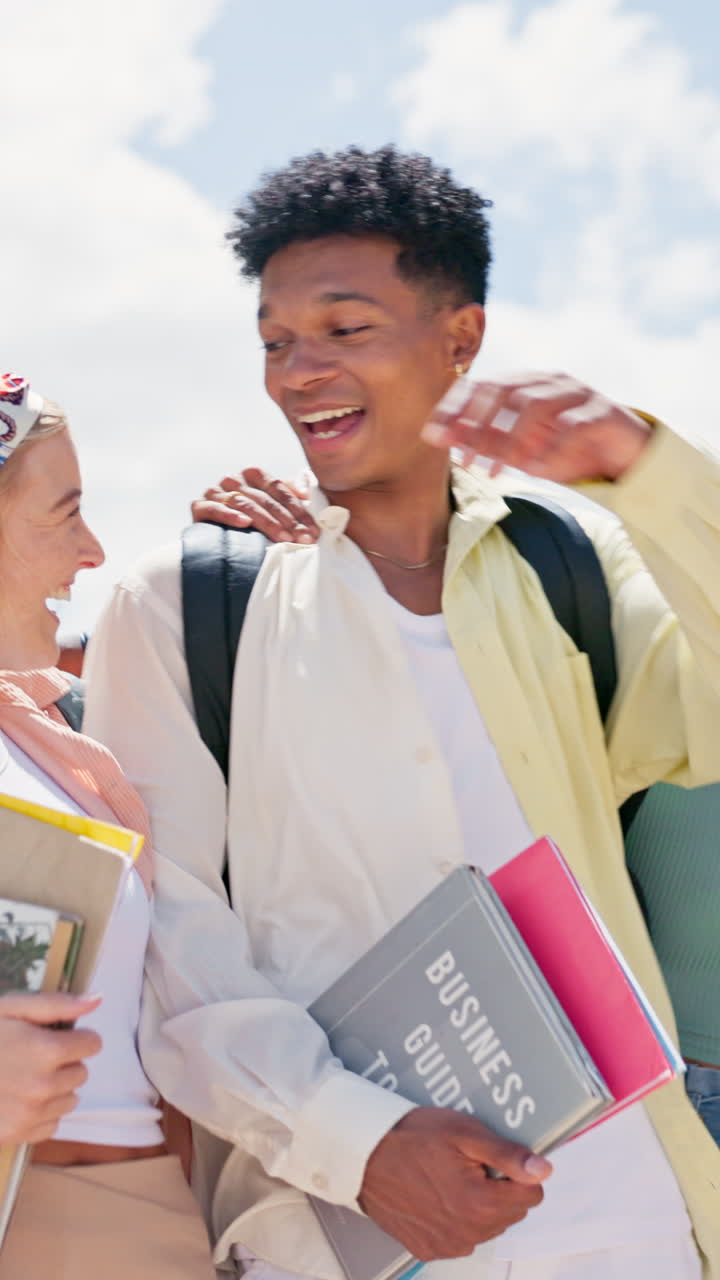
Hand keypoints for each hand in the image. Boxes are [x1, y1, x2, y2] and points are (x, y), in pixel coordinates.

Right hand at [0, 991, 102, 1143]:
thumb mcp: (12, 1009)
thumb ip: (56, 1005)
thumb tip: (98, 1000)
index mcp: (47, 1050)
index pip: (92, 1044)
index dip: (75, 1037)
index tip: (56, 1036)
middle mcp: (45, 1086)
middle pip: (82, 1072)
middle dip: (65, 1062)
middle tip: (33, 1056)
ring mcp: (32, 1114)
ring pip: (70, 1099)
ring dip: (56, 1088)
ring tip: (24, 1078)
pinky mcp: (19, 1135)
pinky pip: (52, 1124)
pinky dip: (41, 1113)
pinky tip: (18, 1099)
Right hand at [191, 467, 319, 543]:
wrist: (217, 542)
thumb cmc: (252, 524)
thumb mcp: (274, 507)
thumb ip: (290, 494)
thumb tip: (307, 489)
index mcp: (253, 475)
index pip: (278, 487)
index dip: (298, 508)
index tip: (312, 529)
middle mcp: (234, 479)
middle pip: (263, 497)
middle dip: (286, 520)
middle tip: (302, 539)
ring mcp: (215, 491)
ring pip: (243, 502)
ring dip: (265, 521)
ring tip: (282, 538)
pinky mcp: (199, 506)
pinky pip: (213, 508)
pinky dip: (230, 515)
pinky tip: (245, 523)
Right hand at [359, 1108, 550, 1260]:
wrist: (363, 1155)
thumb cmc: (410, 1139)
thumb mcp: (463, 1133)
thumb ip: (507, 1155)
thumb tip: (543, 1170)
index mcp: (480, 1204)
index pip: (532, 1195)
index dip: (517, 1171)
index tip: (495, 1158)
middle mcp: (467, 1233)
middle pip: (511, 1212)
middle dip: (499, 1188)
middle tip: (468, 1163)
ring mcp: (447, 1245)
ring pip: (487, 1225)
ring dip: (479, 1204)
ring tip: (449, 1176)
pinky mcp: (429, 1249)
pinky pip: (460, 1236)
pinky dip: (456, 1217)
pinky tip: (436, 1194)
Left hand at [422, 372, 651, 483]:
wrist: (625, 457)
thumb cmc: (568, 452)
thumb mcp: (522, 452)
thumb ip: (487, 443)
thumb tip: (442, 438)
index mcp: (527, 384)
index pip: (482, 385)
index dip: (456, 408)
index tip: (432, 435)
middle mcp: (550, 381)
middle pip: (504, 389)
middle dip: (477, 423)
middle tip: (463, 460)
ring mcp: (578, 393)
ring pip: (535, 405)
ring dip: (512, 440)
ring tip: (498, 472)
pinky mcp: (603, 412)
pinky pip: (573, 425)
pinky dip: (552, 447)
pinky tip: (537, 470)